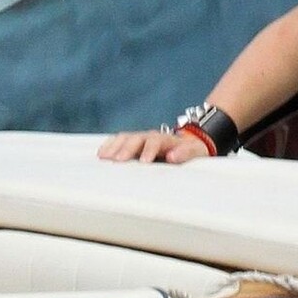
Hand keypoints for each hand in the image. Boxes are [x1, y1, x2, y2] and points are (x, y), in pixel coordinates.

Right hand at [97, 128, 212, 163]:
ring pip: (125, 138)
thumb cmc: (190, 151)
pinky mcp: (132, 143)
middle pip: (136, 138)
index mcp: (166, 139)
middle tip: (118, 160)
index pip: (155, 141)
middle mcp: (150, 136)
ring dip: (114, 147)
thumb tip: (172, 156)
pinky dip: (109, 146)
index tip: (144, 162)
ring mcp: (140, 138)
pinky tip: (101, 154)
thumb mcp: (195, 152)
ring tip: (104, 157)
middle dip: (126, 149)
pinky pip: (118, 141)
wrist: (187, 143)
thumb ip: (185, 153)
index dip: (149, 150)